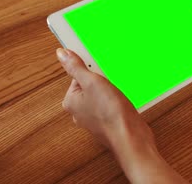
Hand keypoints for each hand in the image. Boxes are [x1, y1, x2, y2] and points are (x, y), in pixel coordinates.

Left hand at [56, 48, 187, 182]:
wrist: (130, 136)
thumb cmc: (110, 114)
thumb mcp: (92, 82)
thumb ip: (76, 67)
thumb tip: (62, 53)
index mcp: (71, 102)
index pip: (77, 76)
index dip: (91, 72)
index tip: (99, 72)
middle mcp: (79, 112)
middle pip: (90, 86)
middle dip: (103, 82)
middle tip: (110, 84)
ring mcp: (94, 118)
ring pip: (101, 96)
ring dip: (112, 92)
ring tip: (118, 95)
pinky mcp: (108, 122)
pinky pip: (110, 106)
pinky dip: (118, 102)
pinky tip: (123, 103)